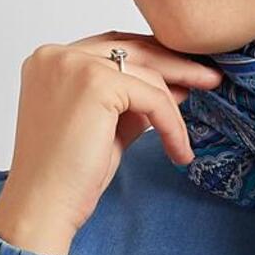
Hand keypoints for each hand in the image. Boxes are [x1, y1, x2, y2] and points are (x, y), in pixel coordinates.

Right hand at [0, 32, 223, 247]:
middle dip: (175, 63)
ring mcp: (73, 64)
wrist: (44, 205)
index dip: (151, 61)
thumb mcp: (105, 126)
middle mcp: (57, 55)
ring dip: (174, 104)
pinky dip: (171, 124)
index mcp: (50, 61)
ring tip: (193, 126)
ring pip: (146, 73)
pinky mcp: (95, 83)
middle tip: (210, 77)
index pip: (111, 48)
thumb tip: (176, 86)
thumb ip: (131, 103)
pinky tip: (179, 150)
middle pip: (130, 48)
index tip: (185, 76)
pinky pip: (152, 97)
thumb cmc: (67, 176)